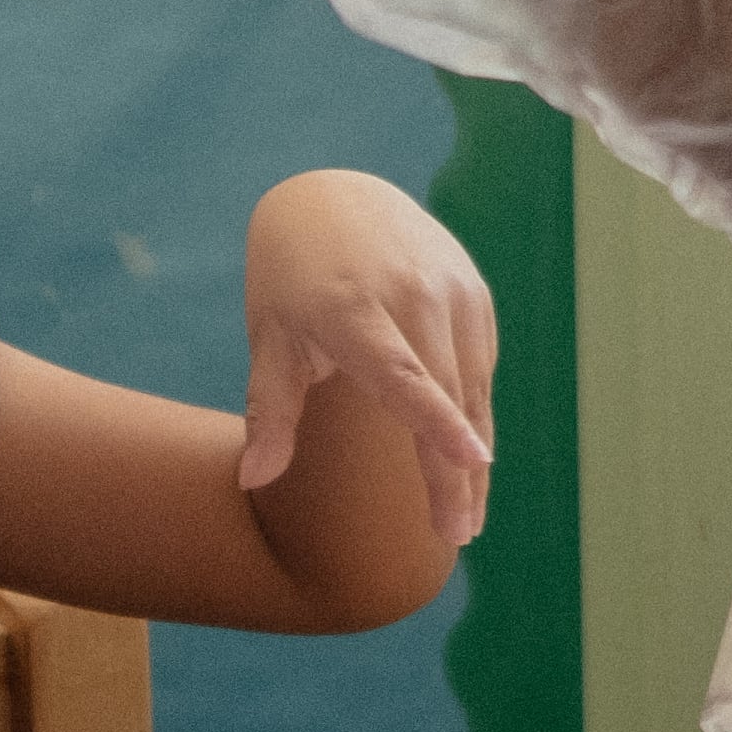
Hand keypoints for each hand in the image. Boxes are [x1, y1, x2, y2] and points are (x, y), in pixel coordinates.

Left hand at [240, 170, 497, 545]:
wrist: (336, 195)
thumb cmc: (291, 278)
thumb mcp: (271, 337)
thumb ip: (270, 411)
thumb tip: (252, 481)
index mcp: (351, 307)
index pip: (402, 372)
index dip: (435, 420)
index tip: (470, 463)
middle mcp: (411, 293)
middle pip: (446, 394)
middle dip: (457, 473)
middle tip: (456, 536)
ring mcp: (451, 289)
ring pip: (472, 387)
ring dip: (474, 455)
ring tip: (467, 518)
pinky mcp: (475, 293)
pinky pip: (480, 367)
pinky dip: (475, 415)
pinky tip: (468, 463)